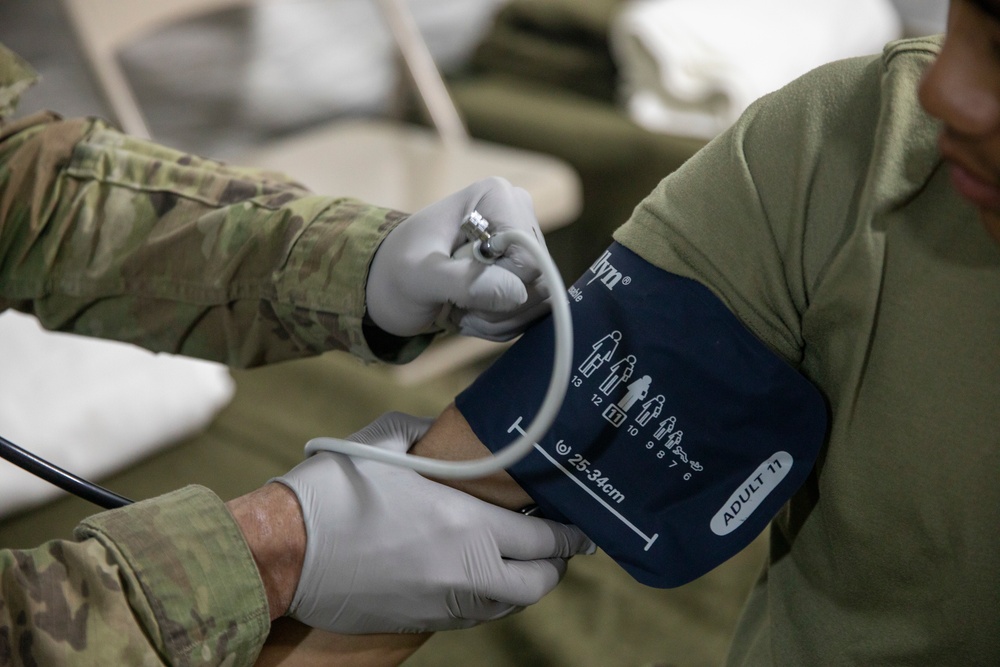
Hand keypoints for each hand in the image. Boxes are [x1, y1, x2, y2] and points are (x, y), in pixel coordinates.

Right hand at [273, 412, 593, 633]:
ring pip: (507, 605)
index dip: (568, 533)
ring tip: (520, 559)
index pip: (543, 539)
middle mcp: (465, 572)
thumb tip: (453, 434)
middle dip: (554, 564)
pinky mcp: (420, 621)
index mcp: (465, 525)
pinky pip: (473, 616)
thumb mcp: (385, 442)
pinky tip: (480, 577)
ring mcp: (442, 603)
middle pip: (538, 583)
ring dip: (522, 584)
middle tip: (554, 543)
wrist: (283, 550)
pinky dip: (488, 599)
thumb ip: (432, 436)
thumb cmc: (335, 489)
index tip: (578, 525)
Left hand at [365, 177, 551, 340]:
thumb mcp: (418, 277)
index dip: (498, 286)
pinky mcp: (527, 270)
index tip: (456, 288)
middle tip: (455, 305)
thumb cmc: (396, 272)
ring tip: (459, 308)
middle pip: (539, 280)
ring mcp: (527, 243)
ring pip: (540, 300)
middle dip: (496, 306)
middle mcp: (519, 213)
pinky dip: (501, 323)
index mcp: (496, 198)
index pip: (529, 258)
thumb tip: (515, 292)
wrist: (389, 284)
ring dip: (497, 318)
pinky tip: (471, 313)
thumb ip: (463, 282)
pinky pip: (534, 309)